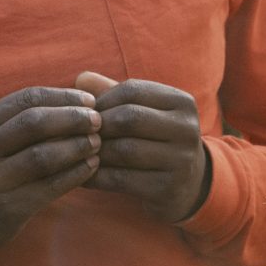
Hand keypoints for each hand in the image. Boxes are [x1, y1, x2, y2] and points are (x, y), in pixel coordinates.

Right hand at [0, 87, 100, 255]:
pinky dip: (75, 174)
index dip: (63, 96)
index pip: (26, 99)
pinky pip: (49, 186)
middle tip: (98, 121)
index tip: (90, 100)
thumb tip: (77, 97)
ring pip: (42, 156)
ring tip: (97, 143)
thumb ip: (23, 118)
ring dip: (76, 146)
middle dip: (72, 118)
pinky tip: (91, 167)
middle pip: (34, 123)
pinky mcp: (8, 208)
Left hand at [73, 71, 209, 223]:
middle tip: (78, 134)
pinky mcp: (169, 188)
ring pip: (125, 150)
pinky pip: (122, 179)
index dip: (103, 99)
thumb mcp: (143, 113)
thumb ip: (114, 93)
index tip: (85, 112)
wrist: (187, 184)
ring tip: (78, 153)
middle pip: (130, 118)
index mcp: (182, 102)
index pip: (133, 90)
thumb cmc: (156, 140)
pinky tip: (83, 177)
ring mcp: (182, 160)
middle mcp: (187, 129)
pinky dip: (97, 177)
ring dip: (95, 152)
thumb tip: (81, 78)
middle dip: (99, 126)